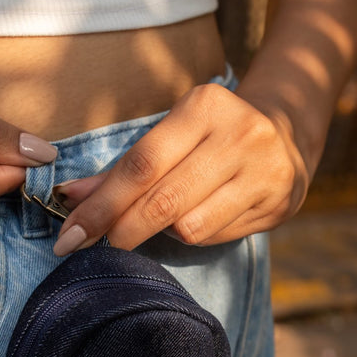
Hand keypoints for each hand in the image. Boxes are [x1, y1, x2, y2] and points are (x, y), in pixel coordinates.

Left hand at [52, 82, 308, 254]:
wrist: (286, 137)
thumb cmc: (208, 139)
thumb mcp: (168, 139)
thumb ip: (120, 171)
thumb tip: (70, 198)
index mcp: (204, 107)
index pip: (141, 165)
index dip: (101, 205)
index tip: (70, 236)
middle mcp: (240, 134)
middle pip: (164, 200)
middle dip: (120, 230)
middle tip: (92, 249)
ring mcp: (265, 170)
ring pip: (190, 227)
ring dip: (162, 233)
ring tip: (162, 221)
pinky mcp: (279, 203)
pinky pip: (215, 237)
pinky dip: (192, 237)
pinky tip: (196, 220)